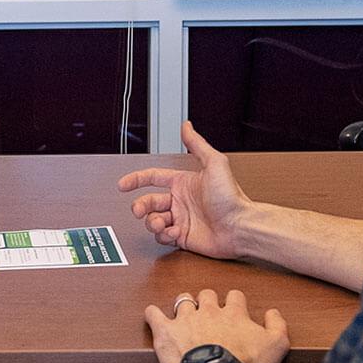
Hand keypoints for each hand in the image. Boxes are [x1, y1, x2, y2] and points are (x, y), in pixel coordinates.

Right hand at [118, 121, 255, 258]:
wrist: (239, 227)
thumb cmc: (230, 197)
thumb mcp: (214, 164)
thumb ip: (197, 144)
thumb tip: (187, 126)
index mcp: (183, 183)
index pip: (153, 177)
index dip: (136, 179)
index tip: (123, 185)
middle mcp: (180, 200)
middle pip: (148, 201)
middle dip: (140, 206)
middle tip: (138, 210)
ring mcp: (181, 219)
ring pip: (153, 220)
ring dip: (152, 222)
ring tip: (161, 223)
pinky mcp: (182, 237)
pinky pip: (163, 236)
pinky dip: (165, 235)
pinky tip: (176, 232)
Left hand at [145, 289, 288, 362]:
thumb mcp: (277, 346)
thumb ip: (277, 325)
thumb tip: (273, 312)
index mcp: (233, 313)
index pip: (234, 296)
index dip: (233, 302)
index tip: (232, 309)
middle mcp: (208, 311)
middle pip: (207, 294)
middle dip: (207, 300)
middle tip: (208, 312)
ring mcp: (185, 319)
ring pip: (182, 301)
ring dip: (184, 305)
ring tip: (185, 315)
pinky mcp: (166, 332)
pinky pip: (154, 314)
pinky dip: (153, 314)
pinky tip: (154, 316)